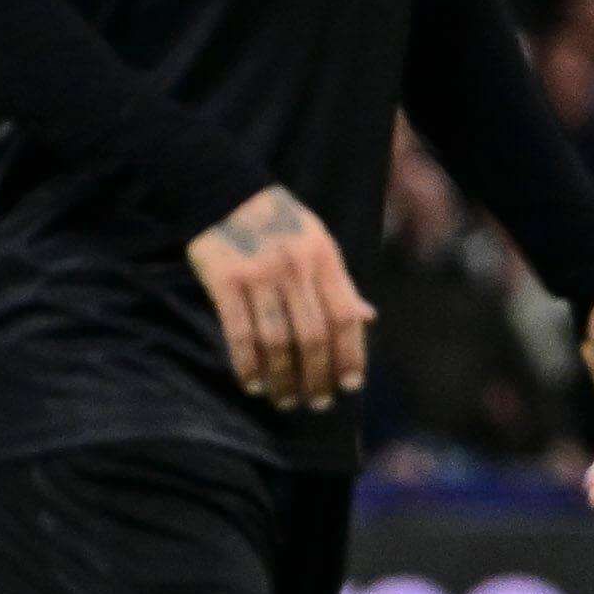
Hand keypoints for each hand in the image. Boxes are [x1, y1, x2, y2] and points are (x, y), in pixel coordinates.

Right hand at [187, 185, 372, 410]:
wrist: (225, 191)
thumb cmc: (280, 223)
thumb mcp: (319, 244)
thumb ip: (341, 284)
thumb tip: (369, 319)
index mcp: (324, 259)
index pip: (345, 317)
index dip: (351, 355)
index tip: (350, 386)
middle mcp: (295, 269)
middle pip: (312, 336)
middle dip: (317, 376)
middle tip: (317, 403)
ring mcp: (260, 275)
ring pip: (276, 340)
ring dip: (282, 378)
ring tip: (284, 401)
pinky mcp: (225, 281)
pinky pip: (239, 332)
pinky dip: (247, 363)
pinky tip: (252, 383)